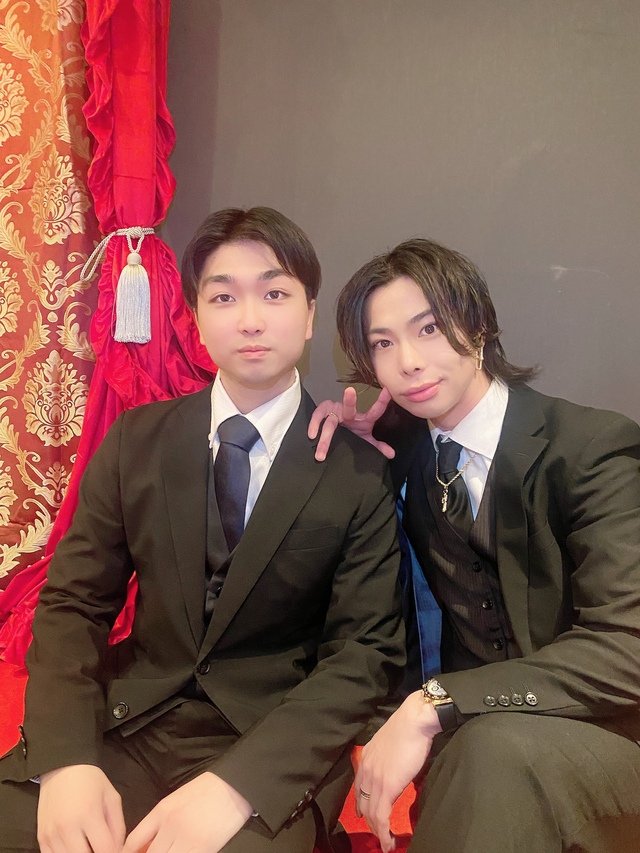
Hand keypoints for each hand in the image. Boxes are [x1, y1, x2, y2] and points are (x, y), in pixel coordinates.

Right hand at [37, 764, 125, 852]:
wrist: (61, 768)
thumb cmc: (91, 781)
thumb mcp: (112, 798)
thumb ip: (118, 827)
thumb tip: (119, 850)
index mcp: (89, 815)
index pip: (105, 850)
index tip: (116, 849)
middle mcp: (68, 828)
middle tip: (100, 845)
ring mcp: (51, 835)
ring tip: (88, 844)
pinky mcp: (41, 838)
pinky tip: (74, 846)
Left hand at [123, 772, 252, 852]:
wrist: (233, 786)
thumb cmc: (204, 792)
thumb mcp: (174, 801)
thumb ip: (157, 823)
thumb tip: (143, 848)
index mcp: (161, 812)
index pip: (133, 842)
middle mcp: (170, 826)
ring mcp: (187, 840)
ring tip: (169, 851)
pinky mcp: (204, 849)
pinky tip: (181, 852)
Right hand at [308, 387, 395, 461]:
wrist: (336, 428)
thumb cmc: (351, 432)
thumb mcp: (364, 439)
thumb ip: (377, 446)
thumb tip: (392, 454)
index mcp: (362, 420)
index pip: (374, 411)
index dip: (381, 403)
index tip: (388, 392)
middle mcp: (349, 413)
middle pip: (350, 407)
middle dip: (350, 400)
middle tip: (350, 391)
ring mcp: (335, 411)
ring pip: (330, 423)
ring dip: (325, 440)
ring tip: (320, 454)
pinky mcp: (323, 410)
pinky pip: (317, 416)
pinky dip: (314, 425)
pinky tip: (311, 435)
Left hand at [354, 691, 440, 852]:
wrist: (414, 721)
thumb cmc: (409, 728)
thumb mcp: (391, 743)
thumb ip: (388, 757)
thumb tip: (397, 768)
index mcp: (367, 757)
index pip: (359, 787)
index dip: (360, 804)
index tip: (363, 814)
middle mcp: (366, 768)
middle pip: (363, 803)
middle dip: (370, 821)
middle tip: (379, 833)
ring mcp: (375, 779)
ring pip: (371, 813)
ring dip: (378, 831)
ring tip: (386, 843)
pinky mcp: (387, 788)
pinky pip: (381, 816)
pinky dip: (383, 833)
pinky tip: (388, 842)